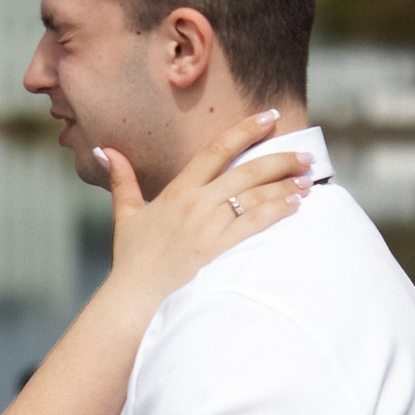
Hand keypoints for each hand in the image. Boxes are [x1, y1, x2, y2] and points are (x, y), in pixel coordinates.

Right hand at [101, 109, 309, 302]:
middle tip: (307, 155)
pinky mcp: (218, 250)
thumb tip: (105, 150)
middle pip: (246, 170)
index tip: (269, 116)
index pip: (215, 150)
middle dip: (280, 159)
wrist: (134, 298)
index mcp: (177, 191)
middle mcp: (196, 204)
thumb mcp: (125, 214)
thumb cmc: (132, 260)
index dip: (244, 130)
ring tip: (309, 179)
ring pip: (254, 195)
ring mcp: (208, 227)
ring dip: (286, 186)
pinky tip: (296, 204)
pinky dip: (277, 211)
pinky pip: (254, 223)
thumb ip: (121, 179)